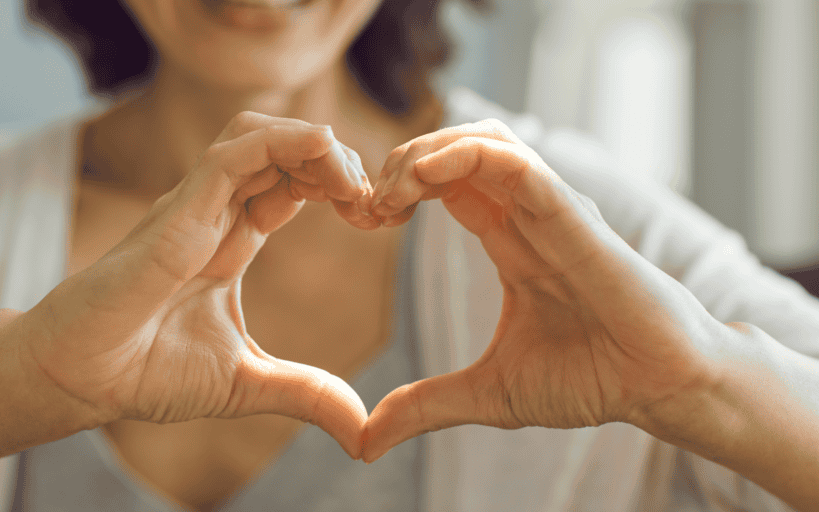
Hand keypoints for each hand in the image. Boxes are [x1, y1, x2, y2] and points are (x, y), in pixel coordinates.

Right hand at [18, 112, 373, 458]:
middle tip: (373, 201)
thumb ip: (306, 393)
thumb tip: (363, 429)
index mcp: (232, 241)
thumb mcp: (247, 383)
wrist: (80, 380)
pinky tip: (322, 158)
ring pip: (259, 135)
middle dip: (337, 160)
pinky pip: (232, 154)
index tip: (376, 217)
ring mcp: (195, 207)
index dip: (338, 187)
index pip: (293, 184)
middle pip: (284, 150)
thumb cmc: (144, 372)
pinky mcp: (177, 213)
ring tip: (351, 182)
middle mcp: (215, 214)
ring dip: (314, 144)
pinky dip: (283, 143)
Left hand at [362, 120, 727, 460]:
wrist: (658, 389)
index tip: (363, 220)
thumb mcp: (488, 393)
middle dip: (401, 162)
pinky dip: (465, 155)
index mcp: (509, 241)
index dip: (397, 189)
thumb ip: (425, 406)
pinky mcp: (572, 216)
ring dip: (426, 151)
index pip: (445, 184)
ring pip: (484, 140)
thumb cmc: (591, 379)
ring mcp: (550, 210)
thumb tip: (365, 442)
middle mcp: (527, 216)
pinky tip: (424, 176)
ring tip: (391, 190)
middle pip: (456, 150)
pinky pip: (516, 163)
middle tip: (367, 204)